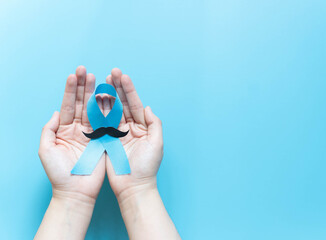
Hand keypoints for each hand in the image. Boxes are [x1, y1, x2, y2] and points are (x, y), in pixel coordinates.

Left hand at [38, 66, 104, 203]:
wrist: (76, 191)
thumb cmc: (58, 173)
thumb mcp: (46, 150)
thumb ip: (49, 129)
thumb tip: (56, 112)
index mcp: (64, 130)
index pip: (67, 105)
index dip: (70, 90)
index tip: (74, 75)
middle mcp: (78, 129)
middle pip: (81, 103)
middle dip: (84, 87)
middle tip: (86, 71)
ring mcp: (92, 133)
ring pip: (94, 110)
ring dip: (97, 94)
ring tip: (100, 78)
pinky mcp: (103, 140)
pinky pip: (106, 122)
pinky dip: (108, 109)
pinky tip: (109, 96)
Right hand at [102, 68, 162, 202]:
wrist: (133, 187)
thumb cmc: (147, 167)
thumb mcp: (156, 144)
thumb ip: (155, 124)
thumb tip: (148, 108)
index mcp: (143, 126)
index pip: (135, 104)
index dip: (129, 90)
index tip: (122, 76)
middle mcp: (131, 127)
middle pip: (123, 104)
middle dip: (117, 88)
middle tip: (111, 73)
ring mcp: (118, 133)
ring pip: (112, 110)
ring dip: (107, 96)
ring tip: (102, 81)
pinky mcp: (107, 140)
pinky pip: (102, 123)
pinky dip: (98, 111)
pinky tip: (94, 99)